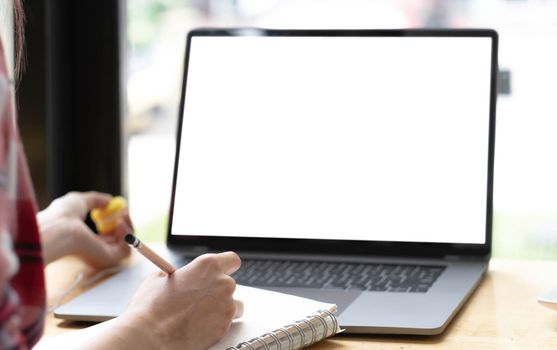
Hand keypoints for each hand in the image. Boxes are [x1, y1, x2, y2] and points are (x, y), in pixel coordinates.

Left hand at [37, 191, 131, 267]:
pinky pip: (126, 249)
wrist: (59, 228)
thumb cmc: (63, 215)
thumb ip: (95, 200)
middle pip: (118, 240)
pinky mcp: (108, 259)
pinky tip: (120, 224)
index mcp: (85, 240)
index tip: (121, 209)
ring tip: (123, 216)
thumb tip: (109, 200)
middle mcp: (94, 250)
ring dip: (129, 228)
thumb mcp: (80, 201)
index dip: (116, 221)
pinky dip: (127, 235)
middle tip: (126, 211)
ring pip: (125, 245)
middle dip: (126, 224)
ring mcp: (102, 255)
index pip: (106, 235)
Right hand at [116, 252, 243, 349]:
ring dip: (221, 308)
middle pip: (230, 283)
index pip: (232, 260)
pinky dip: (217, 324)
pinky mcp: (226, 326)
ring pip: (233, 304)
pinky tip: (200, 326)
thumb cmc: (151, 308)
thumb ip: (175, 274)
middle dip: (217, 291)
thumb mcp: (158, 279)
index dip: (226, 267)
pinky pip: (228, 322)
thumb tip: (177, 277)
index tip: (220, 273)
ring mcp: (227, 305)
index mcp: (208, 265)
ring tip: (200, 315)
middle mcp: (223, 282)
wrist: (150, 337)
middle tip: (200, 300)